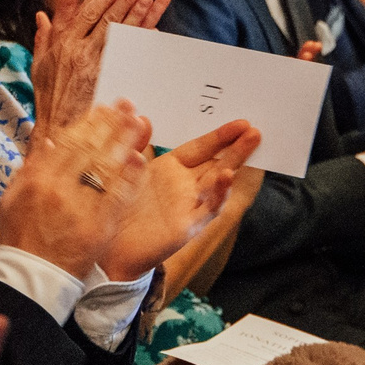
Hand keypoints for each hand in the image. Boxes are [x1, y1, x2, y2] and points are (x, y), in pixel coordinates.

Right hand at [0, 102, 150, 277]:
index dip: (88, 123)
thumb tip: (51, 142)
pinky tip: (140, 159)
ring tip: (139, 122)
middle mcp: (60, 189)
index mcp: (39, 179)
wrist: (31, 278)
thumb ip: (31, 168)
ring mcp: (82, 207)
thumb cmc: (20, 237)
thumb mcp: (13, 198)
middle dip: (110, 124)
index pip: (68, 143)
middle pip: (91, 149)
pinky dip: (130, 177)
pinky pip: (118, 197)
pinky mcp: (100, 226)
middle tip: (127, 106)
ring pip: (107, 167)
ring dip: (125, 142)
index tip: (102, 108)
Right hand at [31, 0, 171, 133]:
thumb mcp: (42, 59)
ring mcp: (99, 58)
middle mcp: (81, 44)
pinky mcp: (113, 73)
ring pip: (123, 15)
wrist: (58, 134)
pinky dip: (148, 17)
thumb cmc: (50, 97)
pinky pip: (134, 41)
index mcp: (65, 38)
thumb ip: (53, 25)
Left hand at [99, 120, 260, 281]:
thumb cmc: (117, 208)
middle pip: (216, 161)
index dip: (219, 136)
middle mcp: (185, 186)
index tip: (240, 123)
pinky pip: (208, 209)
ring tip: (250, 144)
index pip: (201, 148)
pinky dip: (219, 193)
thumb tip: (144, 117)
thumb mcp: (125, 170)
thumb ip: (136, 144)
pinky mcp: (187, 226)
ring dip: (234, 163)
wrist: (109, 247)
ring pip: (218, 182)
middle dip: (236, 146)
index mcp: (171, 169)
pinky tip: (226, 177)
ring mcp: (189, 205)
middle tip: (256, 129)